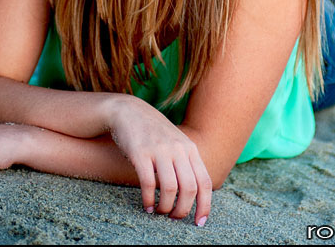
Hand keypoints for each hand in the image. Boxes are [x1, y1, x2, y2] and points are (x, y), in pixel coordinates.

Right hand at [106, 95, 211, 224]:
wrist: (129, 111)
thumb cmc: (154, 133)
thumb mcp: (177, 143)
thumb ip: (188, 162)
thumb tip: (197, 193)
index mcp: (190, 149)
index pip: (205, 182)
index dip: (205, 205)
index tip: (200, 223)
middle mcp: (178, 149)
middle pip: (189, 188)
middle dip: (183, 210)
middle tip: (175, 218)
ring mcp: (160, 150)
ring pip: (170, 188)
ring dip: (166, 207)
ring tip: (160, 212)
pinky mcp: (140, 153)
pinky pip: (148, 183)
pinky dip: (149, 199)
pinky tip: (147, 206)